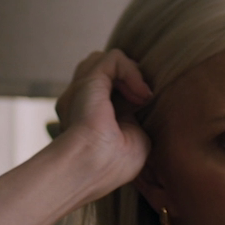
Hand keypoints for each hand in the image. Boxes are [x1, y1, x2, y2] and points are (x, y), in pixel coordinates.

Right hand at [52, 49, 152, 193]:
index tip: (144, 107)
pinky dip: (132, 71)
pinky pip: (114, 58)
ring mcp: (82, 89)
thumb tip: (143, 98)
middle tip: (142, 101)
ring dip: (129, 74)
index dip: (130, 90)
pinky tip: (140, 94)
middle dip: (127, 79)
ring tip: (140, 97)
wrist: (92, 166)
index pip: (108, 88)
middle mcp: (80, 100)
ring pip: (104, 60)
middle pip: (103, 71)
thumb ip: (137, 117)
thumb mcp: (135, 140)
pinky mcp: (89, 79)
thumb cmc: (111, 165)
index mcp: (88, 115)